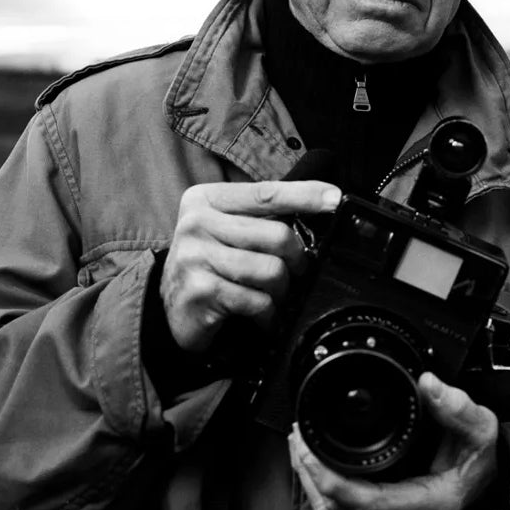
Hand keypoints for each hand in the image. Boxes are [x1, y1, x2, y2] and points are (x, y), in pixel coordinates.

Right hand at [161, 180, 340, 350]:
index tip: (335, 198)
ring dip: (281, 290)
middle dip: (296, 259)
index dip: (304, 195)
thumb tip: (318, 207)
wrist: (173, 309)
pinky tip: (260, 315)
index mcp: (206, 199)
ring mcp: (195, 257)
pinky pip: (257, 301)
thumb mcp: (227, 229)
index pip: (266, 193)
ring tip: (272, 295)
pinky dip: (267, 314)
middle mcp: (196, 223)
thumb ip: (261, 217)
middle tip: (294, 271)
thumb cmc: (211, 263)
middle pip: (277, 235)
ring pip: (271, 271)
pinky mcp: (200, 291)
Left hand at [289, 372, 498, 509]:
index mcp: (427, 504)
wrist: (486, 479)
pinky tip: (314, 460)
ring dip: (311, 481)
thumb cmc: (479, 457)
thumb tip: (429, 384)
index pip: (367, 502)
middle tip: (299, 437)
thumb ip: (457, 407)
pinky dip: (321, 487)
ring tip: (300, 444)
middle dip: (312, 474)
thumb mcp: (480, 427)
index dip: (332, 479)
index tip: (311, 450)